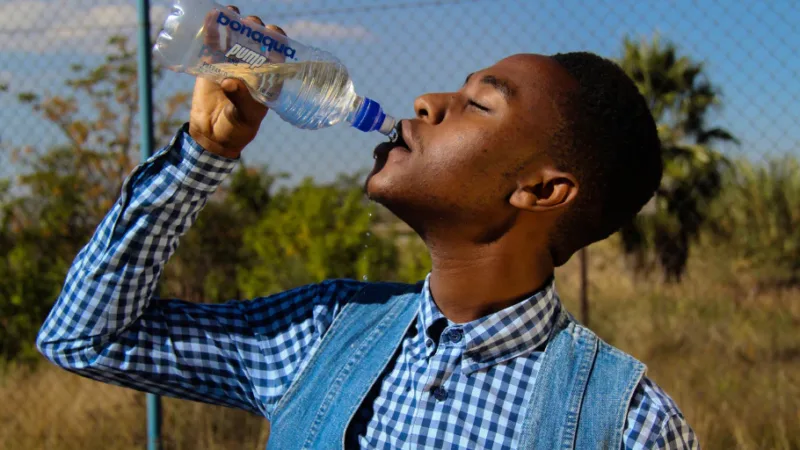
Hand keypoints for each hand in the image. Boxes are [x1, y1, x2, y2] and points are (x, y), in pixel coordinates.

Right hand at [188, 5, 286, 158]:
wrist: (212, 134)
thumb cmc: (237, 128)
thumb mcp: (243, 116)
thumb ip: (240, 99)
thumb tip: (230, 81)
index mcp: (267, 79)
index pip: (277, 54)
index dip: (277, 41)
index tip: (272, 33)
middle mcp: (252, 68)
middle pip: (257, 41)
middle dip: (255, 29)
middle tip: (251, 24)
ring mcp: (232, 64)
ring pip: (236, 37)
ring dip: (235, 23)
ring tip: (232, 12)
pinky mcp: (212, 64)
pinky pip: (213, 43)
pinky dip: (212, 29)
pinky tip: (212, 16)